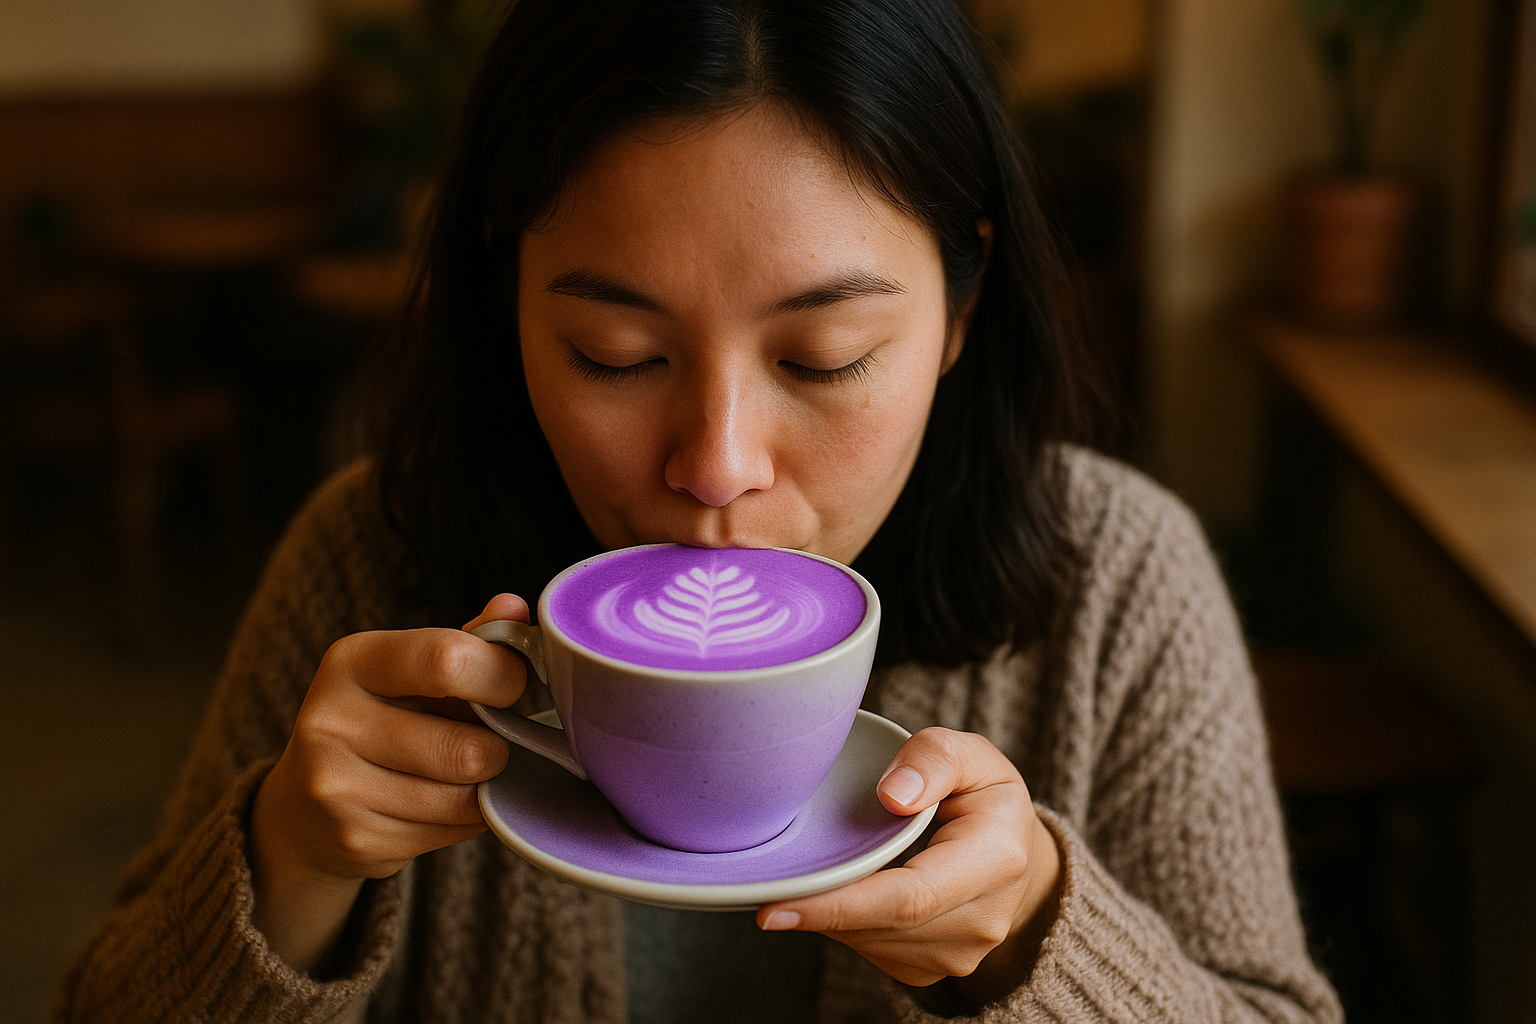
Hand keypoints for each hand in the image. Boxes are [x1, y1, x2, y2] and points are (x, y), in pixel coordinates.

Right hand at [248, 594, 530, 972]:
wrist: (305, 808)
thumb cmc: (383, 719)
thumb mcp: (412, 669)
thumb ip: (469, 640)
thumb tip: (516, 608)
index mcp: (352, 660)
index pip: (446, 660)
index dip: (503, 675)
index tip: (515, 684)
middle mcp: (332, 720)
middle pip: (466, 747)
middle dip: (499, 746)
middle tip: (489, 738)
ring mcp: (336, 786)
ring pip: (464, 796)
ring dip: (484, 786)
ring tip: (463, 771)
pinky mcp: (354, 838)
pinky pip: (452, 831)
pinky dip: (465, 819)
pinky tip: (440, 803)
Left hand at [756, 728, 1060, 1007]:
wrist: (1014, 853)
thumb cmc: (984, 796)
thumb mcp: (973, 756)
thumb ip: (935, 758)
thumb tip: (893, 795)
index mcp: (996, 861)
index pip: (909, 897)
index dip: (838, 905)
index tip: (774, 905)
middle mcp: (981, 921)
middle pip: (881, 925)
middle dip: (818, 909)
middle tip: (762, 889)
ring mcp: (958, 955)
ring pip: (869, 942)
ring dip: (829, 914)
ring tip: (810, 873)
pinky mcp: (930, 970)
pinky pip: (870, 950)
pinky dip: (843, 922)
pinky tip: (839, 890)